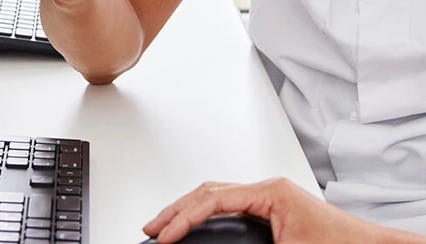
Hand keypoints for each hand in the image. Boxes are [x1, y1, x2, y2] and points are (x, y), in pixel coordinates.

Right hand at [144, 179, 385, 243]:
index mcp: (271, 192)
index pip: (214, 199)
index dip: (183, 217)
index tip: (163, 235)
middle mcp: (268, 190)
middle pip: (210, 192)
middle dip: (176, 210)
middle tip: (152, 228)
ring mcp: (270, 198)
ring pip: (217, 197)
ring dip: (189, 210)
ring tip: (164, 225)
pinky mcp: (273, 210)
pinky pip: (230, 206)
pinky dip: (206, 215)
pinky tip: (195, 225)